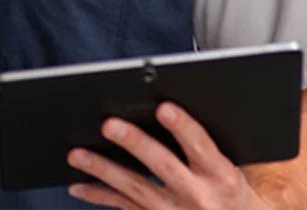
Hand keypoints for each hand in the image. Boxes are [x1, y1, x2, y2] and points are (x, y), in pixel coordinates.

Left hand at [66, 102, 272, 209]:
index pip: (202, 146)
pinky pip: (123, 206)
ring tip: (76, 154)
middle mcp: (199, 196)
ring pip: (135, 187)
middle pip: (163, 165)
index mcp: (222, 176)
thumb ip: (202, 143)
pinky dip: (98, 194)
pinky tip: (77, 184)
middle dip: (135, 144)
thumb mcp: (230, 168)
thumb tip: (163, 106)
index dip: (183, 127)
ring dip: (103, 169)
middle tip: (109, 124)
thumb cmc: (228, 190)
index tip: (164, 107)